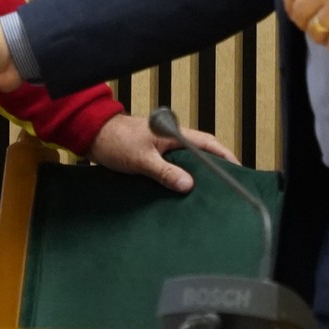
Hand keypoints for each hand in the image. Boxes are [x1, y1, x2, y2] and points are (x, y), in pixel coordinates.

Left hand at [84, 112, 240, 192]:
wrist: (92, 136)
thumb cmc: (115, 140)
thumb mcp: (142, 159)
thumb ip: (165, 172)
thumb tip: (188, 185)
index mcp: (173, 133)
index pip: (207, 143)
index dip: (224, 156)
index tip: (237, 171)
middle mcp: (170, 140)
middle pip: (199, 154)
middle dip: (213, 170)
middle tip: (224, 189)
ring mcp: (161, 150)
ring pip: (185, 164)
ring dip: (194, 177)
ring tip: (205, 196)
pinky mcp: (152, 159)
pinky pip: (171, 170)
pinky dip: (177, 180)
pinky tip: (180, 194)